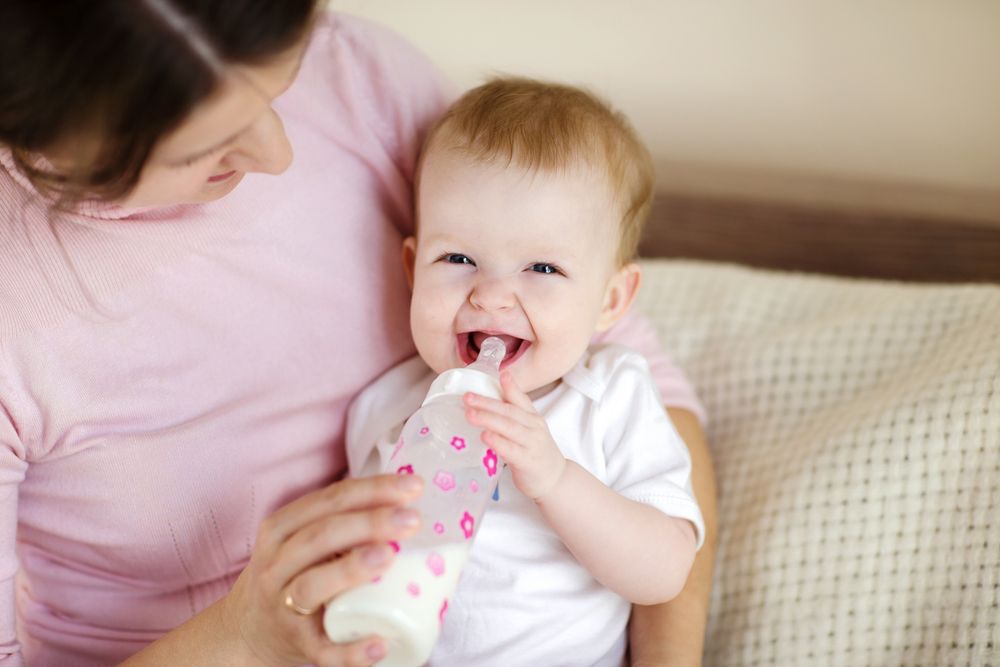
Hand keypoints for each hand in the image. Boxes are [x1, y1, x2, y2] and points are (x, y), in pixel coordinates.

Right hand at [221, 474, 423, 666]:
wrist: (247, 630)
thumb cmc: (292, 575)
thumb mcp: (302, 540)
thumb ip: (342, 521)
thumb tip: (411, 504)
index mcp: (282, 529)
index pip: (329, 500)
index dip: (372, 490)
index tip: (413, 486)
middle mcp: (276, 563)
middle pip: (321, 536)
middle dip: (369, 522)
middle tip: (412, 519)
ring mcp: (282, 606)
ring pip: (311, 585)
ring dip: (351, 569)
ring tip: (389, 556)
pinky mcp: (295, 644)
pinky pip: (322, 650)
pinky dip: (350, 650)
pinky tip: (380, 643)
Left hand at [463, 370, 566, 500]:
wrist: (555, 479)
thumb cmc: (535, 452)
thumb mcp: (528, 429)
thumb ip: (512, 416)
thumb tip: (489, 401)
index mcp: (533, 418)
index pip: (521, 399)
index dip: (511, 386)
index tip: (501, 373)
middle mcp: (534, 428)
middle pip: (509, 412)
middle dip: (487, 403)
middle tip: (467, 397)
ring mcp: (532, 444)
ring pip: (509, 428)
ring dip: (488, 419)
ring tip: (470, 414)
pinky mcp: (527, 462)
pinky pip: (511, 450)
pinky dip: (497, 442)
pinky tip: (485, 436)